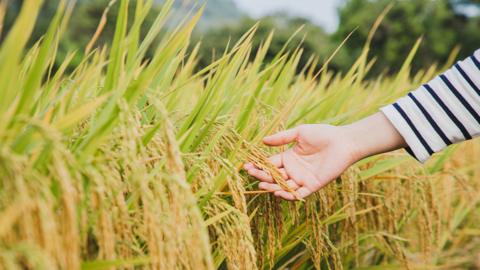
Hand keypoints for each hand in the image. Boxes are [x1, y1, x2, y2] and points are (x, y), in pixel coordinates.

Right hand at [244, 113, 405, 199]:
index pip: (270, 164)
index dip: (258, 166)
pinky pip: (298, 193)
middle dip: (262, 176)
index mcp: (289, 157)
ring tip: (261, 185)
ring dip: (272, 187)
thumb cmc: (323, 134)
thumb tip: (263, 141)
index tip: (246, 165)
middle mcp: (293, 170)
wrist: (343, 142)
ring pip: (283, 186)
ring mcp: (302, 178)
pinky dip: (288, 195)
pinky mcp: (312, 185)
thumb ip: (282, 138)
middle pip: (273, 176)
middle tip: (251, 174)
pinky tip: (278, 192)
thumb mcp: (300, 133)